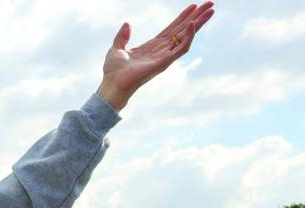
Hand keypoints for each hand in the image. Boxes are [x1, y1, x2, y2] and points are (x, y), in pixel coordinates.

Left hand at [96, 3, 214, 110]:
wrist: (112, 84)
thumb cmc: (113, 71)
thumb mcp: (116, 48)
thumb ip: (122, 36)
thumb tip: (127, 24)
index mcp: (152, 46)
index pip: (172, 29)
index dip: (183, 17)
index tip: (193, 6)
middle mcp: (161, 50)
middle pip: (183, 30)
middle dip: (197, 17)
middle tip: (210, 4)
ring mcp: (164, 56)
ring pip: (186, 37)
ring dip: (199, 23)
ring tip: (210, 10)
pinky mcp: (165, 62)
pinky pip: (181, 48)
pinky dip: (188, 37)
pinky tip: (192, 24)